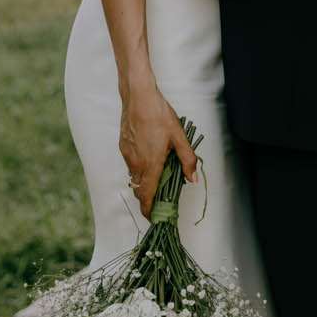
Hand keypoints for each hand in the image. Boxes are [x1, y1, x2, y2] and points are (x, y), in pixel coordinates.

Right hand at [119, 87, 198, 216]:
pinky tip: (149, 156)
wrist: (139, 98)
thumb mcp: (179, 136)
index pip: (147, 195)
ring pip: (135, 177)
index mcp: (151, 164)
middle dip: (148, 198)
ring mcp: (128, 155)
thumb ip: (187, 160)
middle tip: (159, 199)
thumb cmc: (160, 115)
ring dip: (144, 181)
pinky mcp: (123, 147)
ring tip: (158, 174)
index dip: (148, 210)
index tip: (153, 218)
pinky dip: (139, 168)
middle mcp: (137, 164)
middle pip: (139, 189)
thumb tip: (193, 179)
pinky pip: (130, 164)